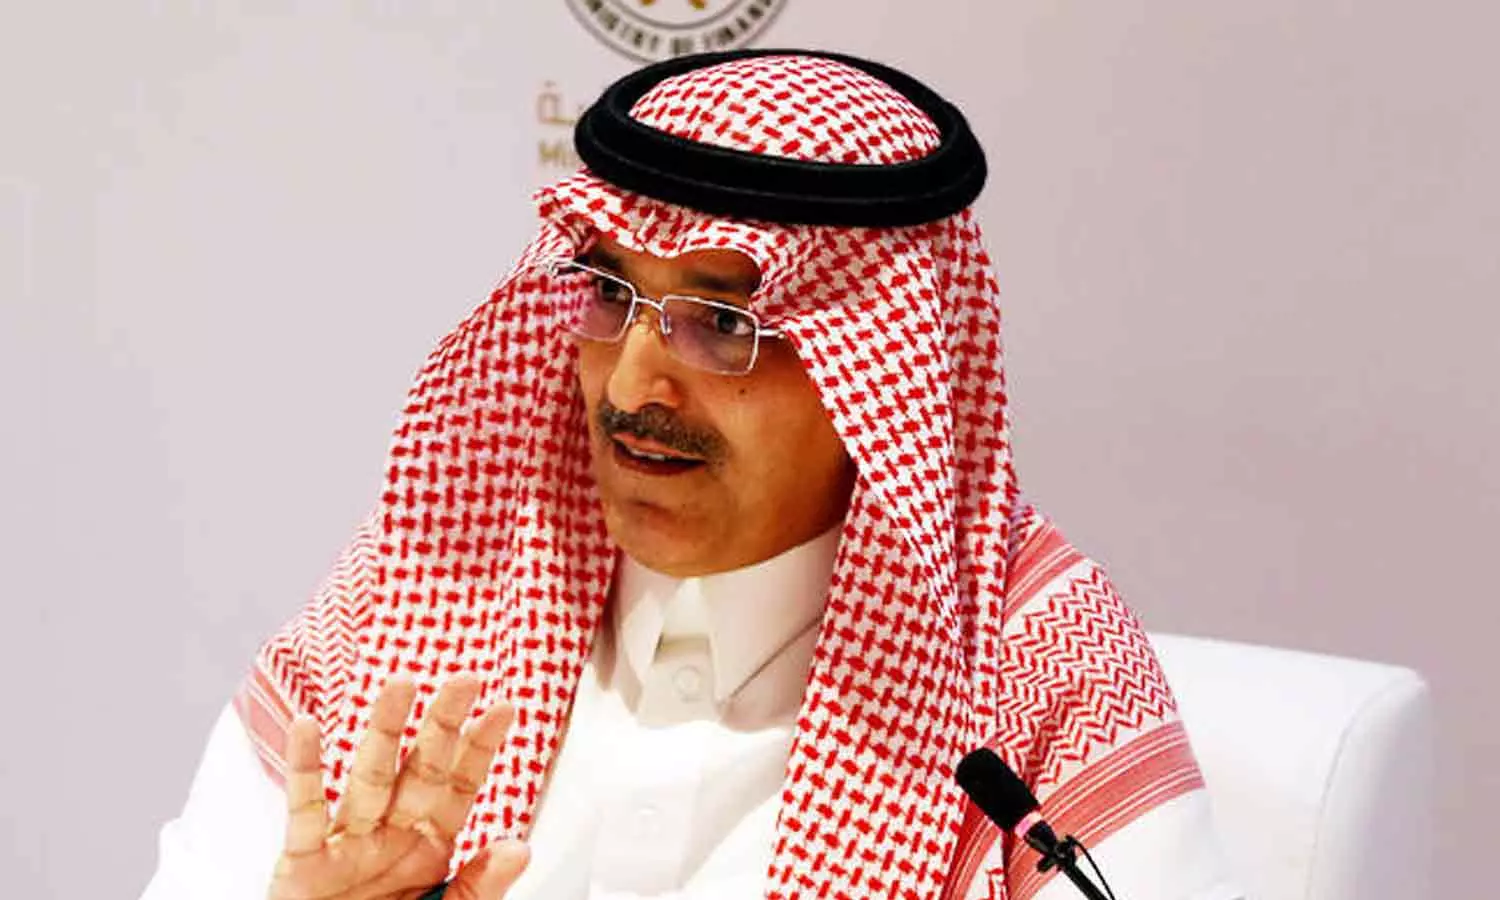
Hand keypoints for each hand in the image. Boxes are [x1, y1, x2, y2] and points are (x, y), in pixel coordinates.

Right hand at [267, 676, 528, 899]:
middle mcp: (391, 831)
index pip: (460, 785)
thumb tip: (522, 847)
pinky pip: (304, 809)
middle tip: (465, 678)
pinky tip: (306, 726)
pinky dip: (303, 767)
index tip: (506, 707)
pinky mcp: (304, 860)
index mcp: (428, 843)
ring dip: (384, 729)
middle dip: (442, 723)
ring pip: (369, 775)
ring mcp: (347, 840)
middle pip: (420, 767)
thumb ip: (481, 884)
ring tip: (401, 684)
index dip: (481, 746)